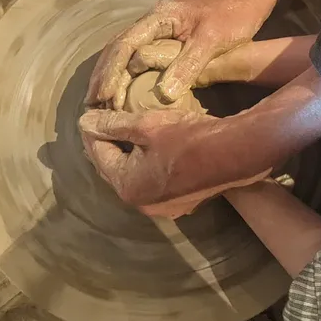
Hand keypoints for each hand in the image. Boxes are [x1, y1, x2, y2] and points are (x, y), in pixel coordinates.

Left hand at [78, 108, 270, 217]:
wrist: (237, 154)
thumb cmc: (190, 137)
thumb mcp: (147, 125)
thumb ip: (113, 125)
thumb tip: (84, 123)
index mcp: (129, 187)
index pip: (99, 155)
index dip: (93, 132)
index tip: (89, 113)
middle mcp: (143, 204)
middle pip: (115, 170)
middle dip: (108, 145)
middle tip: (102, 121)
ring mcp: (164, 207)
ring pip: (135, 176)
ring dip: (128, 155)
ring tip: (125, 130)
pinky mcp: (182, 202)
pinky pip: (153, 181)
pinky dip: (147, 163)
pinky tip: (152, 146)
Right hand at [85, 0, 269, 109]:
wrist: (247, 3)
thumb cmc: (233, 20)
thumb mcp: (211, 43)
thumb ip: (187, 65)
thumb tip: (163, 94)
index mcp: (160, 17)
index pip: (124, 44)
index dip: (111, 71)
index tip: (104, 96)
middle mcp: (153, 20)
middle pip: (117, 48)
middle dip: (103, 75)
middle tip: (92, 103)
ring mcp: (157, 28)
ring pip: (124, 52)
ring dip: (111, 75)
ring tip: (101, 102)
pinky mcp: (165, 38)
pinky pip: (137, 56)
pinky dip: (126, 74)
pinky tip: (123, 91)